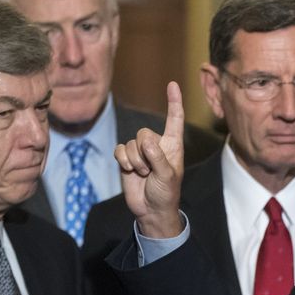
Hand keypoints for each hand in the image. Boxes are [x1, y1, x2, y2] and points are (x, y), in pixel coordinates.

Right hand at [113, 81, 185, 237]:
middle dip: (145, 152)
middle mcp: (157, 145)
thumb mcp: (167, 176)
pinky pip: (120, 150)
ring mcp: (140, 152)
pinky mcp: (127, 159)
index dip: (174, 102)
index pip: (174, 119)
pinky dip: (124, 160)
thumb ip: (158, 157)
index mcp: (173, 145)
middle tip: (150, 171)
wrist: (151, 210)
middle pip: (144, 132)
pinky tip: (131, 171)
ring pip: (131, 143)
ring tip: (143, 175)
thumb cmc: (166, 193)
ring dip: (135, 161)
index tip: (172, 85)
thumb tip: (146, 141)